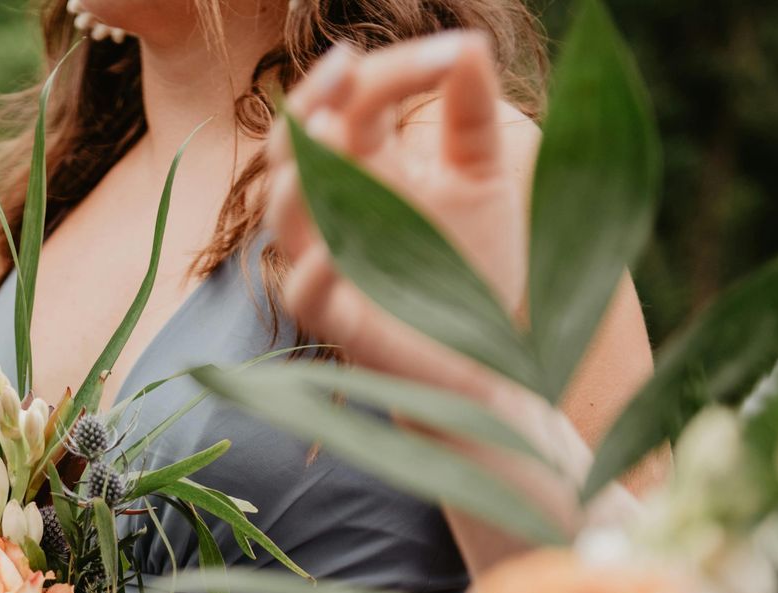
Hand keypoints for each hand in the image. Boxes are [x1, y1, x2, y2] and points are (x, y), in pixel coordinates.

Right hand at [267, 33, 532, 400]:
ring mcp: (330, 266)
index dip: (393, 71)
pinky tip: (334, 251)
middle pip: (296, 147)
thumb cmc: (476, 271)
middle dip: (312, 101)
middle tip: (348, 63)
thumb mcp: (483, 179)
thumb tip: (469, 42)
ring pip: (284, 216)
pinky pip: (304, 294)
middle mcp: (336, 212)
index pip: (355, 104)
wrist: (493, 363)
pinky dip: (312, 271)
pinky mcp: (341, 323)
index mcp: (367, 170)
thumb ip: (471, 115)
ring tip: (330, 134)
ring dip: (299, 176)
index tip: (450, 51)